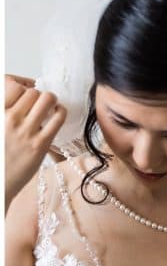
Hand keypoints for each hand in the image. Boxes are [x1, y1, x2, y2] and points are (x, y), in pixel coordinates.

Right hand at [6, 76, 66, 209]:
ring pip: (46, 99)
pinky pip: (57, 119)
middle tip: (45, 102)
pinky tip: (60, 114)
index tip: (30, 93)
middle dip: (41, 94)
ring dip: (53, 101)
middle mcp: (10, 118)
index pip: (13, 85)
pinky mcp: (40, 144)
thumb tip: (23, 104)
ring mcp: (26, 131)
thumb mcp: (0, 127)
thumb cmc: (0, 155)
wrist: (0, 180)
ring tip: (54, 106)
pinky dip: (61, 113)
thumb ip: (7, 114)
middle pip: (32, 91)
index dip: (24, 87)